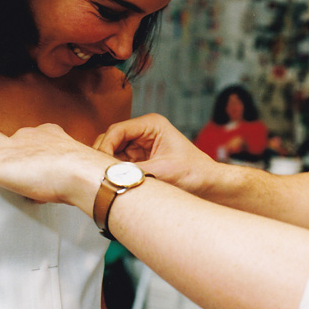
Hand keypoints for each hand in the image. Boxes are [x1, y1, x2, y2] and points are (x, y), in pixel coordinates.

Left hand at [0, 123, 114, 209]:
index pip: (26, 140)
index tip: (21, 172)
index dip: (17, 153)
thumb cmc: (81, 178)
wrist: (79, 172)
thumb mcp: (73, 171)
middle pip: (1, 133)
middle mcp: (29, 135)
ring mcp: (10, 144)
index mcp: (50, 137)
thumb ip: (63, 173)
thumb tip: (59, 190)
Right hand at [94, 113, 216, 193]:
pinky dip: (115, 173)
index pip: (116, 131)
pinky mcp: (140, 160)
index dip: (104, 147)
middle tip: (100, 175)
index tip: (100, 166)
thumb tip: (109, 176)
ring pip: (112, 154)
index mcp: (151, 124)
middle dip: (104, 157)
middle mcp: (143, 132)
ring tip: (108, 181)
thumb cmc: (195, 172)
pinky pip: (120, 165)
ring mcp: (140, 146)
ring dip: (109, 167)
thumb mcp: (162, 172)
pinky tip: (116, 183)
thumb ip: (134, 172)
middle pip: (110, 141)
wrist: (209, 184)